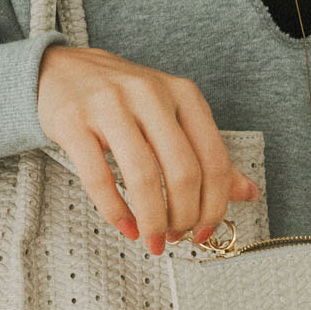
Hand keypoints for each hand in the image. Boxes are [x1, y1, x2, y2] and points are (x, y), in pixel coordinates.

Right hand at [36, 44, 258, 254]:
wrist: (62, 70)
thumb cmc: (124, 100)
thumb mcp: (172, 115)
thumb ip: (207, 153)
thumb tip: (248, 193)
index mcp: (182, 93)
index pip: (213, 159)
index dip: (214, 205)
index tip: (204, 231)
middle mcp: (149, 94)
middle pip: (181, 170)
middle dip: (183, 216)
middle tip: (176, 237)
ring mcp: (109, 105)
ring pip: (142, 176)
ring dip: (152, 219)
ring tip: (153, 239)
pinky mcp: (73, 122)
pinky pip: (98, 177)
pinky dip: (115, 211)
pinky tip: (125, 226)